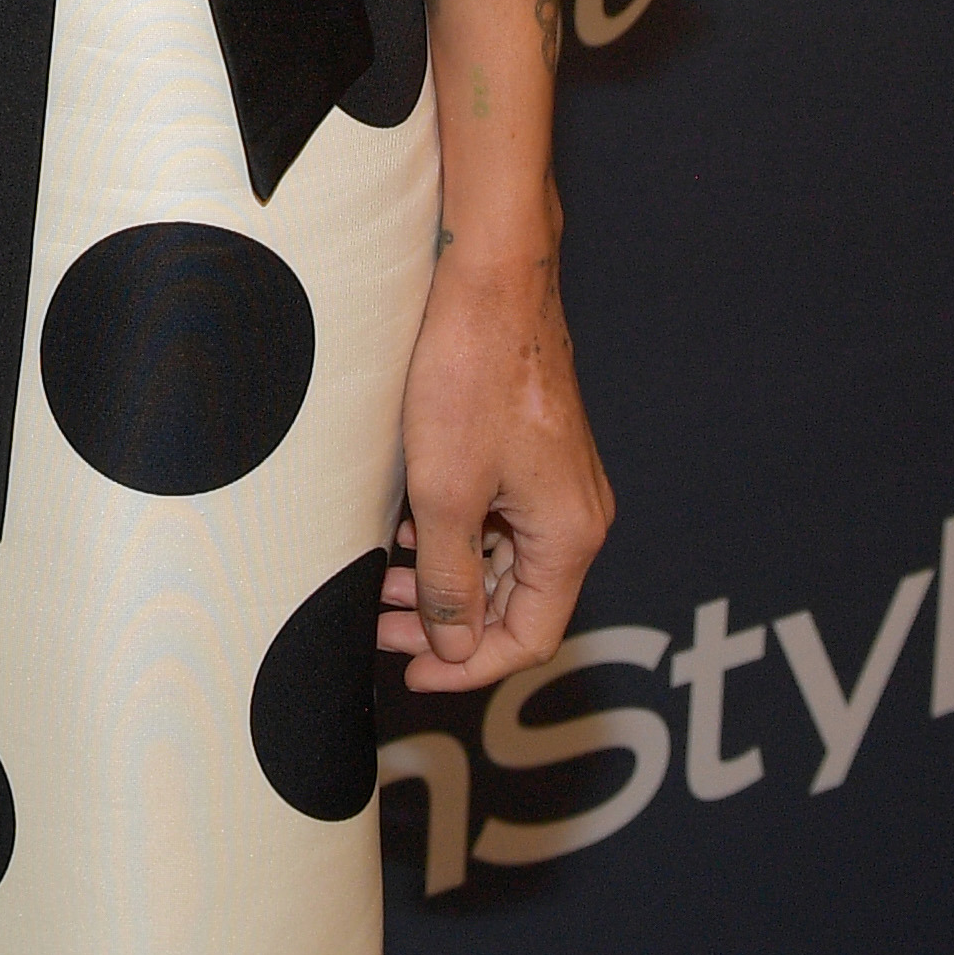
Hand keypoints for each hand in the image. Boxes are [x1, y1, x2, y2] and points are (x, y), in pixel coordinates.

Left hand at [379, 209, 612, 693]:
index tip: (411, 673)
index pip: (529, 637)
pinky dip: (454, 537)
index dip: (468, 667)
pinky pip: (498, 520)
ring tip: (380, 584)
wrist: (488, 280)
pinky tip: (405, 531)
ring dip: (444, 580)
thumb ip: (451, 580)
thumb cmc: (471, 375)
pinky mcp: (532, 453)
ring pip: (501, 561)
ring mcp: (556, 483)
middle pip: (515, 603)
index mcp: (569, 536)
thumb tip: (453, 647)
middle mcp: (575, 516)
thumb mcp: (446, 493)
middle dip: (446, 624)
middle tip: (378, 628)